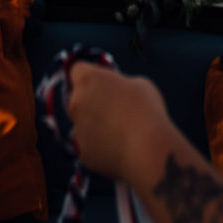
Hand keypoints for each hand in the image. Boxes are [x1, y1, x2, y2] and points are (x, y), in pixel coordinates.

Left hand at [67, 62, 172, 186]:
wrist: (147, 150)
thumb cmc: (146, 110)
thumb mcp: (138, 84)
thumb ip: (118, 84)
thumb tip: (115, 92)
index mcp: (88, 80)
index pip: (77, 69)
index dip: (90, 74)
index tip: (102, 81)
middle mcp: (76, 102)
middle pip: (78, 98)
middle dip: (91, 101)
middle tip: (115, 109)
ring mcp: (77, 129)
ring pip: (83, 123)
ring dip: (95, 125)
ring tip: (122, 132)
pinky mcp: (82, 153)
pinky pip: (89, 145)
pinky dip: (100, 146)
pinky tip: (120, 148)